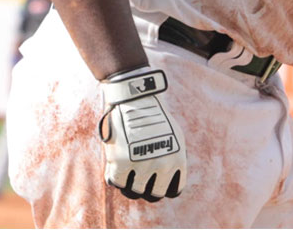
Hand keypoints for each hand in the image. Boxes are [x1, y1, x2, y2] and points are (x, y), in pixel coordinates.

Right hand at [98, 68, 185, 200]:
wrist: (135, 98)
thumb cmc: (155, 117)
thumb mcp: (174, 136)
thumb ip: (174, 159)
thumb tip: (170, 183)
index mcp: (178, 160)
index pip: (174, 191)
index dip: (165, 187)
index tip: (157, 181)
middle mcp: (162, 166)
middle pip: (154, 195)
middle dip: (147, 187)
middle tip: (141, 176)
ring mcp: (141, 166)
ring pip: (133, 192)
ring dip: (130, 182)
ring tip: (128, 168)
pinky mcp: (121, 163)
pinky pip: (116, 182)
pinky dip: (115, 175)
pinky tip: (116, 163)